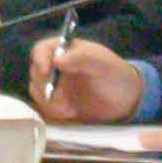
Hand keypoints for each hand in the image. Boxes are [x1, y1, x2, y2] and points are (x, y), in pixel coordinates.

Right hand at [31, 37, 145, 125]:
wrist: (125, 101)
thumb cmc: (114, 75)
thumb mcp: (102, 62)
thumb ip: (82, 57)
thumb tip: (57, 60)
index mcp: (64, 50)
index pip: (41, 50)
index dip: (39, 60)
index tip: (45, 73)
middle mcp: (54, 65)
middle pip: (35, 72)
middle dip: (45, 87)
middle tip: (62, 100)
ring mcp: (54, 84)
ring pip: (36, 90)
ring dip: (49, 102)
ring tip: (69, 109)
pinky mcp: (55, 101)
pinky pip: (43, 106)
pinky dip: (53, 111)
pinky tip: (70, 113)